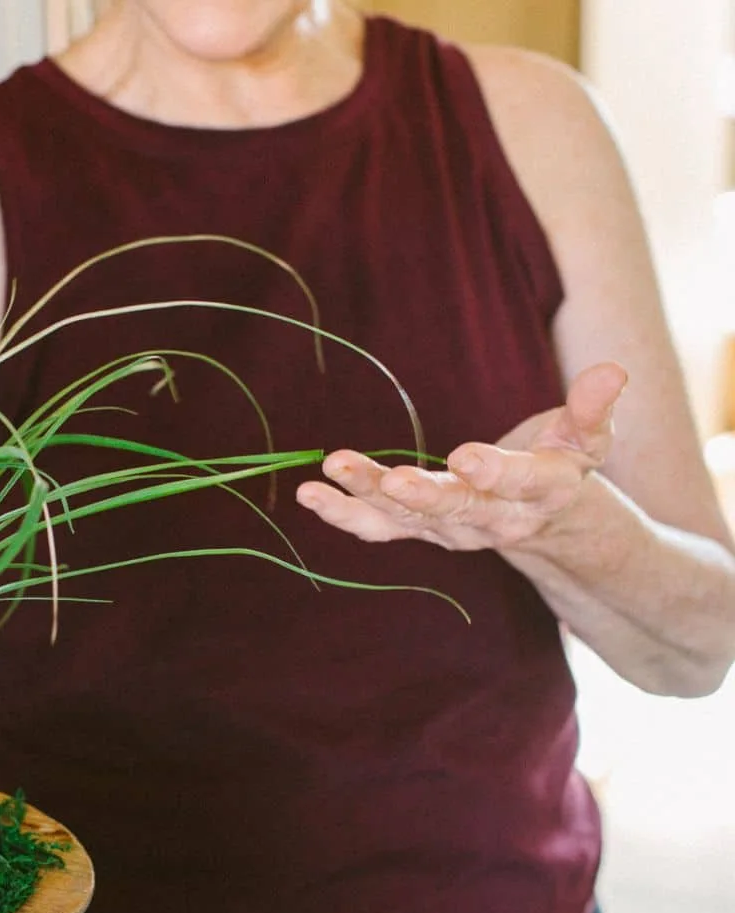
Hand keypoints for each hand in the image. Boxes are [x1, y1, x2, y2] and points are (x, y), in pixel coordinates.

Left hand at [295, 362, 627, 551]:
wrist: (543, 522)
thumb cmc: (563, 465)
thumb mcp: (588, 438)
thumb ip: (594, 408)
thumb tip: (614, 370)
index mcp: (538, 493)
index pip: (519, 483)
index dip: (496, 471)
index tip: (467, 456)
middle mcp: (490, 519)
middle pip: (454, 509)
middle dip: (421, 496)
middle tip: (391, 481)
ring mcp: (448, 530)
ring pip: (405, 519)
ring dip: (364, 496)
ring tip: (329, 470)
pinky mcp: (416, 529)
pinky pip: (376, 528)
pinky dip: (342, 515)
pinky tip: (309, 494)